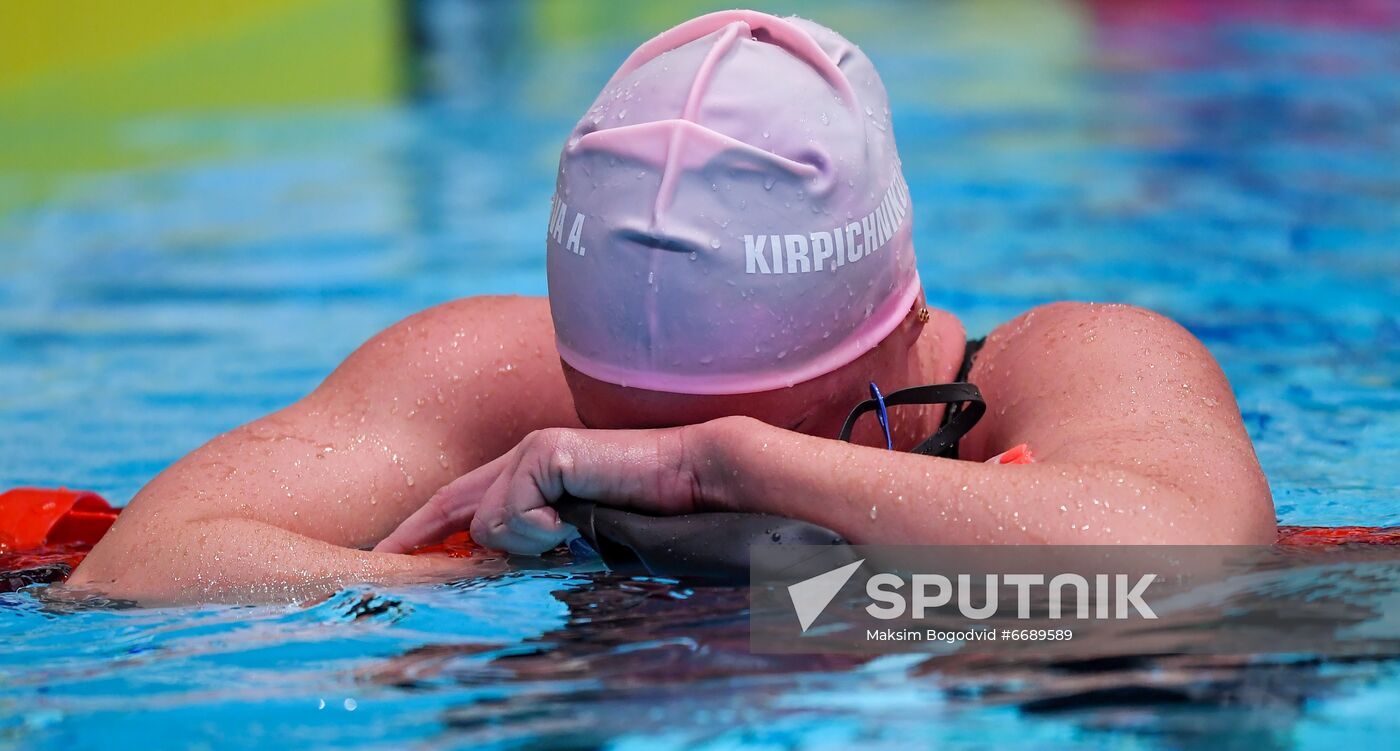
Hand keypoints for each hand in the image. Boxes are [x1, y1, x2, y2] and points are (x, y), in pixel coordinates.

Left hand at [373, 425, 705, 554]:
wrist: (698, 484)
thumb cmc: (653, 515)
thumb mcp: (586, 538)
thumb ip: (545, 544)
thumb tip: (501, 559)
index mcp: (535, 476)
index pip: (463, 502)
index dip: (424, 529)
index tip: (390, 558)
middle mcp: (526, 458)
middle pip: (450, 503)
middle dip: (413, 537)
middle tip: (379, 565)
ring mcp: (533, 451)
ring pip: (484, 522)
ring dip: (520, 547)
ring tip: (566, 540)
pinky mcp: (544, 453)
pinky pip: (509, 516)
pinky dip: (534, 534)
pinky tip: (570, 529)